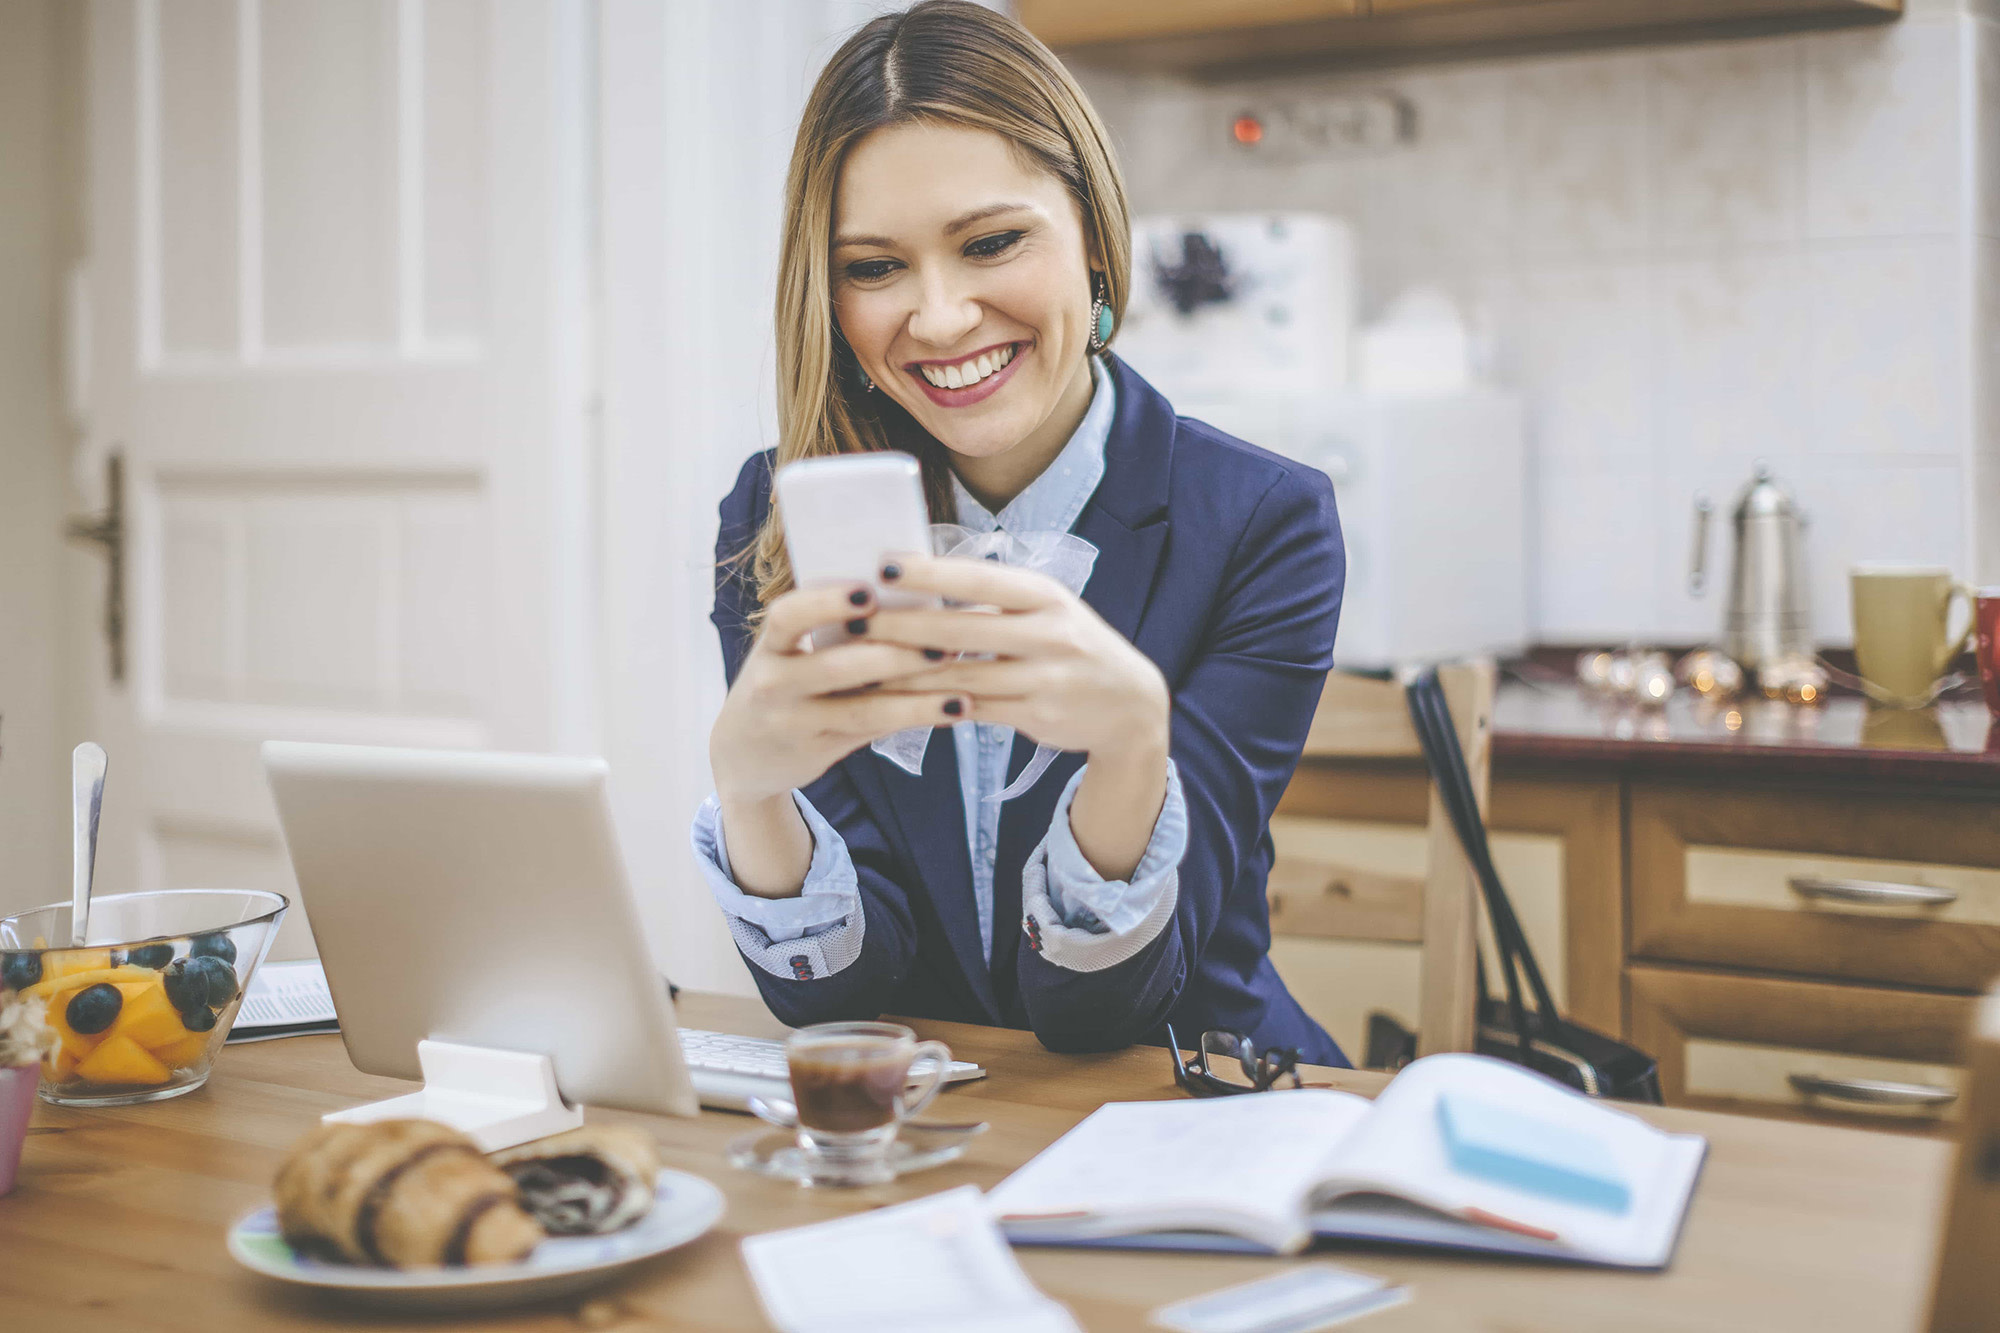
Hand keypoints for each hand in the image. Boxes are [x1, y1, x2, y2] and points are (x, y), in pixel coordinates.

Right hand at [709, 582, 960, 803]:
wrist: (744, 755)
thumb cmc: (784, 686)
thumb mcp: (789, 654)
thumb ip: (834, 631)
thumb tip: (915, 593)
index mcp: (770, 645)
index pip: (788, 616)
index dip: (827, 603)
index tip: (870, 592)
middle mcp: (774, 684)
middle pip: (834, 666)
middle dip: (892, 652)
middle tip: (944, 639)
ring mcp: (795, 722)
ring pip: (861, 708)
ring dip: (915, 694)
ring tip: (959, 680)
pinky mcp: (819, 751)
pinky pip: (872, 732)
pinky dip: (914, 717)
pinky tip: (952, 709)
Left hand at [863, 556, 1169, 762]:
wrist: (1130, 706)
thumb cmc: (1072, 647)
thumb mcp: (1048, 610)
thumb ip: (995, 599)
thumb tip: (922, 580)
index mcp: (1046, 595)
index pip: (979, 578)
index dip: (931, 572)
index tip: (882, 563)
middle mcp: (1049, 633)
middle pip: (961, 627)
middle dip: (901, 623)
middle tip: (851, 616)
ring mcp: (1044, 677)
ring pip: (959, 674)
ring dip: (904, 670)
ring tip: (857, 661)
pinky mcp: (1037, 715)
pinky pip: (970, 708)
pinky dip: (930, 702)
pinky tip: (894, 698)